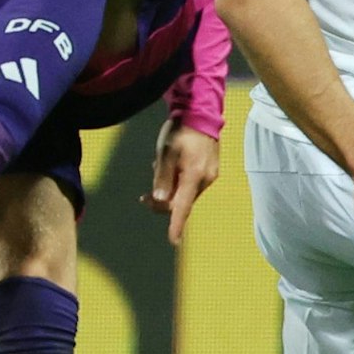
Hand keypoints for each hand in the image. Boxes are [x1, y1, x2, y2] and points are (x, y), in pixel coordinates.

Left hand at [141, 119, 219, 244]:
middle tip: (144, 197)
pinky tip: (169, 167)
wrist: (200, 112)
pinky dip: (178, 182)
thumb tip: (160, 199)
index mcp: (194, 175)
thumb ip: (162, 176)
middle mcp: (205, 179)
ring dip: (169, 190)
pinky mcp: (209, 170)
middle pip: (182, 201)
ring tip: (157, 169)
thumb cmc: (180, 130)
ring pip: (185, 193)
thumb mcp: (165, 152)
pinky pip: (190, 184)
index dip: (176, 224)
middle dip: (162, 202)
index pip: (183, 206)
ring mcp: (209, 175)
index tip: (173, 240)